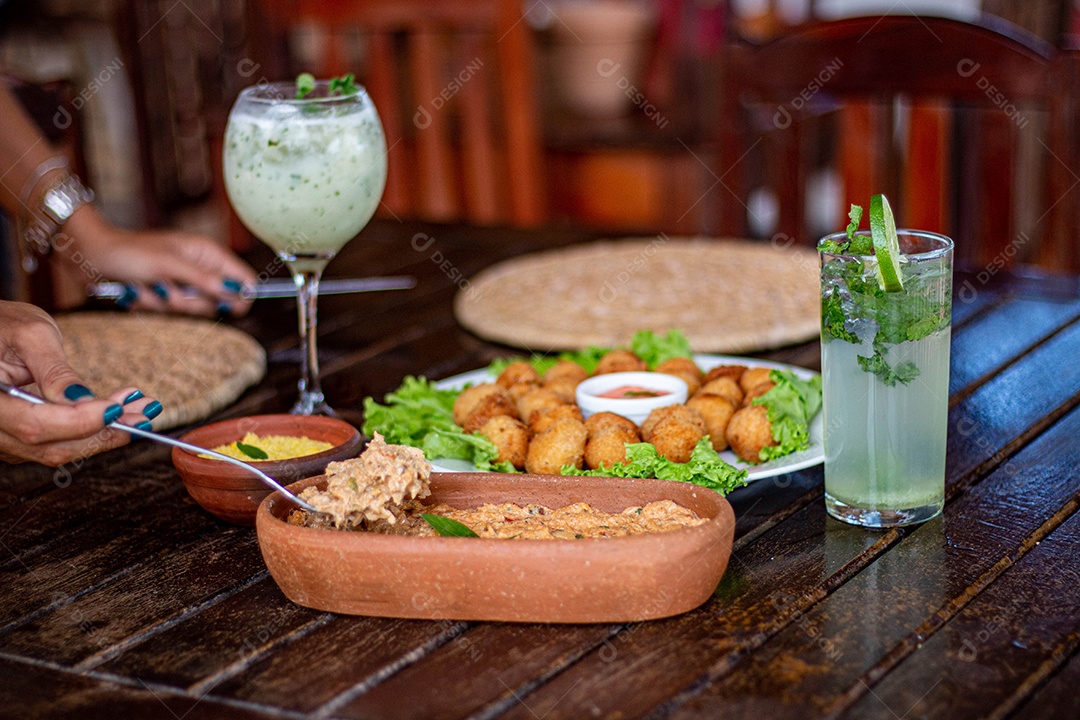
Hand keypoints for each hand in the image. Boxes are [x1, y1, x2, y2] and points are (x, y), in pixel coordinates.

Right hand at [0, 301, 160, 465]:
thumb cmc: (3, 324)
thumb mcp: (32, 335)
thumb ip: (55, 371)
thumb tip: (83, 401)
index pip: (35, 424)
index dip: (80, 421)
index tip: (118, 408)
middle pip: (49, 445)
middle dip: (103, 431)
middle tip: (144, 412)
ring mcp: (3, 437)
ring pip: (57, 449)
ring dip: (104, 433)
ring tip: (140, 410)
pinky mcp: (17, 438)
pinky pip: (55, 443)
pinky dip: (90, 432)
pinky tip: (118, 413)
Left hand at [60, 207, 258, 317]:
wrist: (91, 256)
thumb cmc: (129, 252)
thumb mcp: (168, 265)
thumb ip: (204, 280)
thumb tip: (236, 292)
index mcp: (207, 253)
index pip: (243, 277)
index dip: (241, 295)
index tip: (228, 307)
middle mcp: (200, 268)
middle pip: (218, 300)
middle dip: (190, 300)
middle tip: (168, 288)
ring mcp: (183, 282)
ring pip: (192, 308)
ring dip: (166, 302)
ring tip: (147, 286)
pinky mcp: (166, 294)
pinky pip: (171, 311)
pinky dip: (152, 304)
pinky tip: (138, 290)